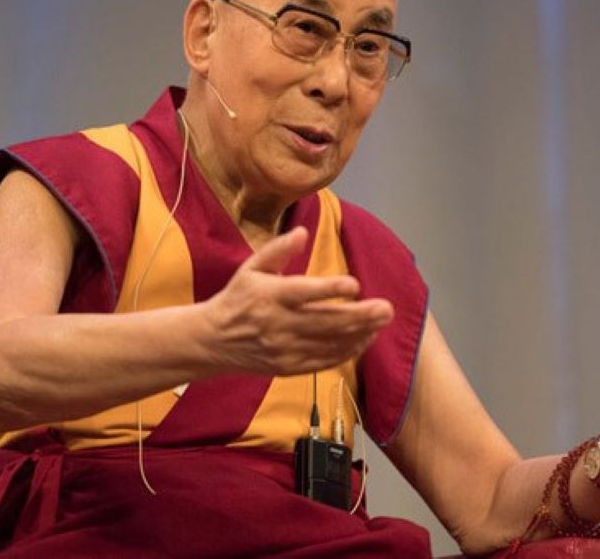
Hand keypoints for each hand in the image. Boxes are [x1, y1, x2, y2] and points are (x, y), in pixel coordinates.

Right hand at [200, 227, 393, 375]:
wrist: (212, 341)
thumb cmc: (237, 298)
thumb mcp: (251, 267)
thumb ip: (278, 249)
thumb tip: (303, 232)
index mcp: (270, 296)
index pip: (304, 293)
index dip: (331, 290)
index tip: (355, 285)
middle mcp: (278, 324)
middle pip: (325, 322)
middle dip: (360, 316)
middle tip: (387, 308)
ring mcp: (285, 349)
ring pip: (329, 344)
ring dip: (360, 334)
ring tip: (382, 322)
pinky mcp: (289, 366)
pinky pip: (324, 361)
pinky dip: (347, 352)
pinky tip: (364, 339)